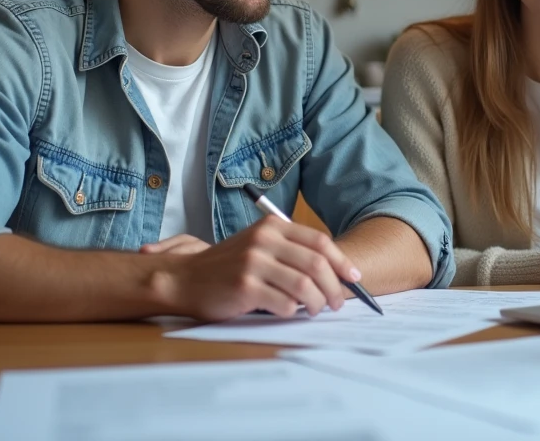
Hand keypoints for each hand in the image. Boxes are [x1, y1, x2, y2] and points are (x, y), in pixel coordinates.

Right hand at [152, 216, 361, 322]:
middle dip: (334, 287)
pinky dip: (292, 311)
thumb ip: (291, 252)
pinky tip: (287, 312)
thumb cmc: (229, 266)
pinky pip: (284, 303)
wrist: (185, 278)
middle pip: (317, 264)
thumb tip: (335, 273)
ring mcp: (253, 262)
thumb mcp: (259, 246)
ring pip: (304, 285)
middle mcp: (264, 240)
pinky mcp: (244, 286)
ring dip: (317, 303)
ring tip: (315, 310)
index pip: (319, 242)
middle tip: (337, 303)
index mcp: (272, 226)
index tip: (354, 279)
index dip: (342, 262)